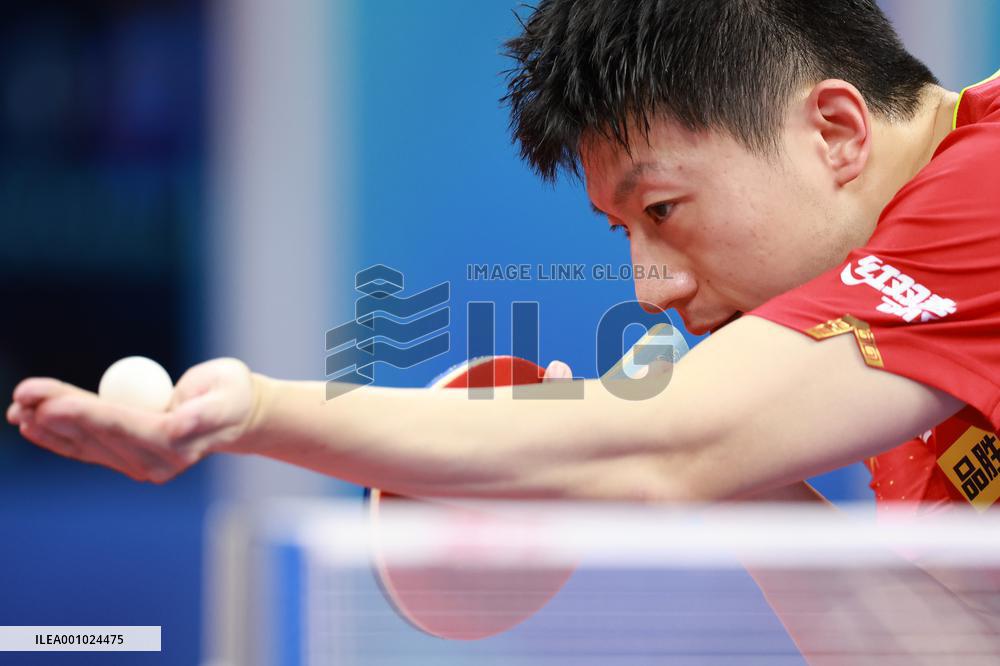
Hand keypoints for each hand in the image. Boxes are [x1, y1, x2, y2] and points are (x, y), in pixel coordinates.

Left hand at [5, 358, 257, 482]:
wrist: (235, 414)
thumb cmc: (231, 396)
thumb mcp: (227, 395)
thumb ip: (204, 411)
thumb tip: (181, 425)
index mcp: (177, 445)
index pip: (122, 427)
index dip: (84, 415)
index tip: (50, 404)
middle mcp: (155, 463)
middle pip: (96, 436)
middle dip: (57, 415)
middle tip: (23, 396)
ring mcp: (139, 464)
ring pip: (85, 444)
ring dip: (48, 425)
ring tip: (17, 407)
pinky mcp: (128, 458)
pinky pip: (87, 448)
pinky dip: (57, 435)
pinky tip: (30, 424)